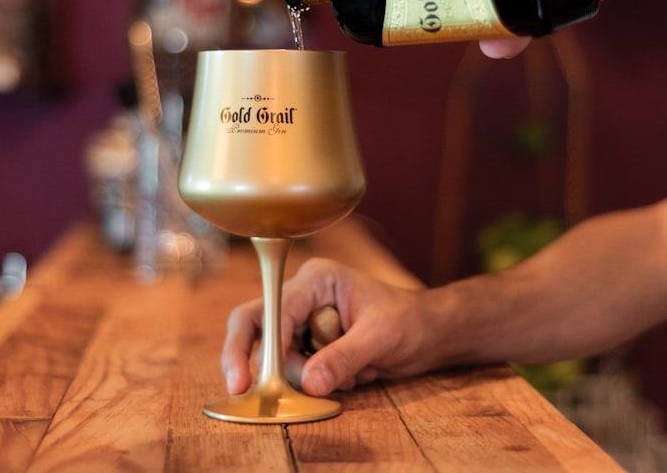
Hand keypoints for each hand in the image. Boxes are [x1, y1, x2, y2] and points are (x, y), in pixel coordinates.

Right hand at [221, 258, 434, 396]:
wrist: (428, 334)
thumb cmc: (409, 322)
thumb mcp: (380, 337)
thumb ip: (343, 357)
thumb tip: (309, 383)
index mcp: (317, 279)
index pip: (275, 308)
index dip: (263, 340)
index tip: (253, 375)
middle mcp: (302, 297)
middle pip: (255, 324)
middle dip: (248, 356)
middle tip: (238, 387)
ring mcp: (303, 322)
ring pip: (277, 355)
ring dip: (307, 376)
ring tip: (355, 374)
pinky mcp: (308, 345)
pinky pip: (296, 370)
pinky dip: (319, 382)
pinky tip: (354, 375)